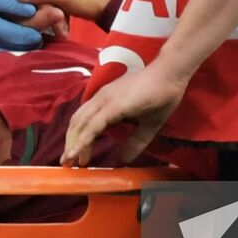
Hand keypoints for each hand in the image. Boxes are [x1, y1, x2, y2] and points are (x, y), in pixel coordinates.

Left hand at [62, 61, 188, 165]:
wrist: (171, 75)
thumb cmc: (161, 95)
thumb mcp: (148, 125)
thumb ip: (135, 142)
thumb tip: (124, 160)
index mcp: (107, 100)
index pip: (85, 120)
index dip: (78, 139)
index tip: (76, 157)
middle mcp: (101, 98)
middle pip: (77, 123)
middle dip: (70, 143)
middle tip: (67, 163)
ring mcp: (105, 100)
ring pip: (80, 125)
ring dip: (72, 144)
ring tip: (69, 162)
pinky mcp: (112, 105)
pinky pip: (92, 126)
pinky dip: (82, 141)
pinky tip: (77, 153)